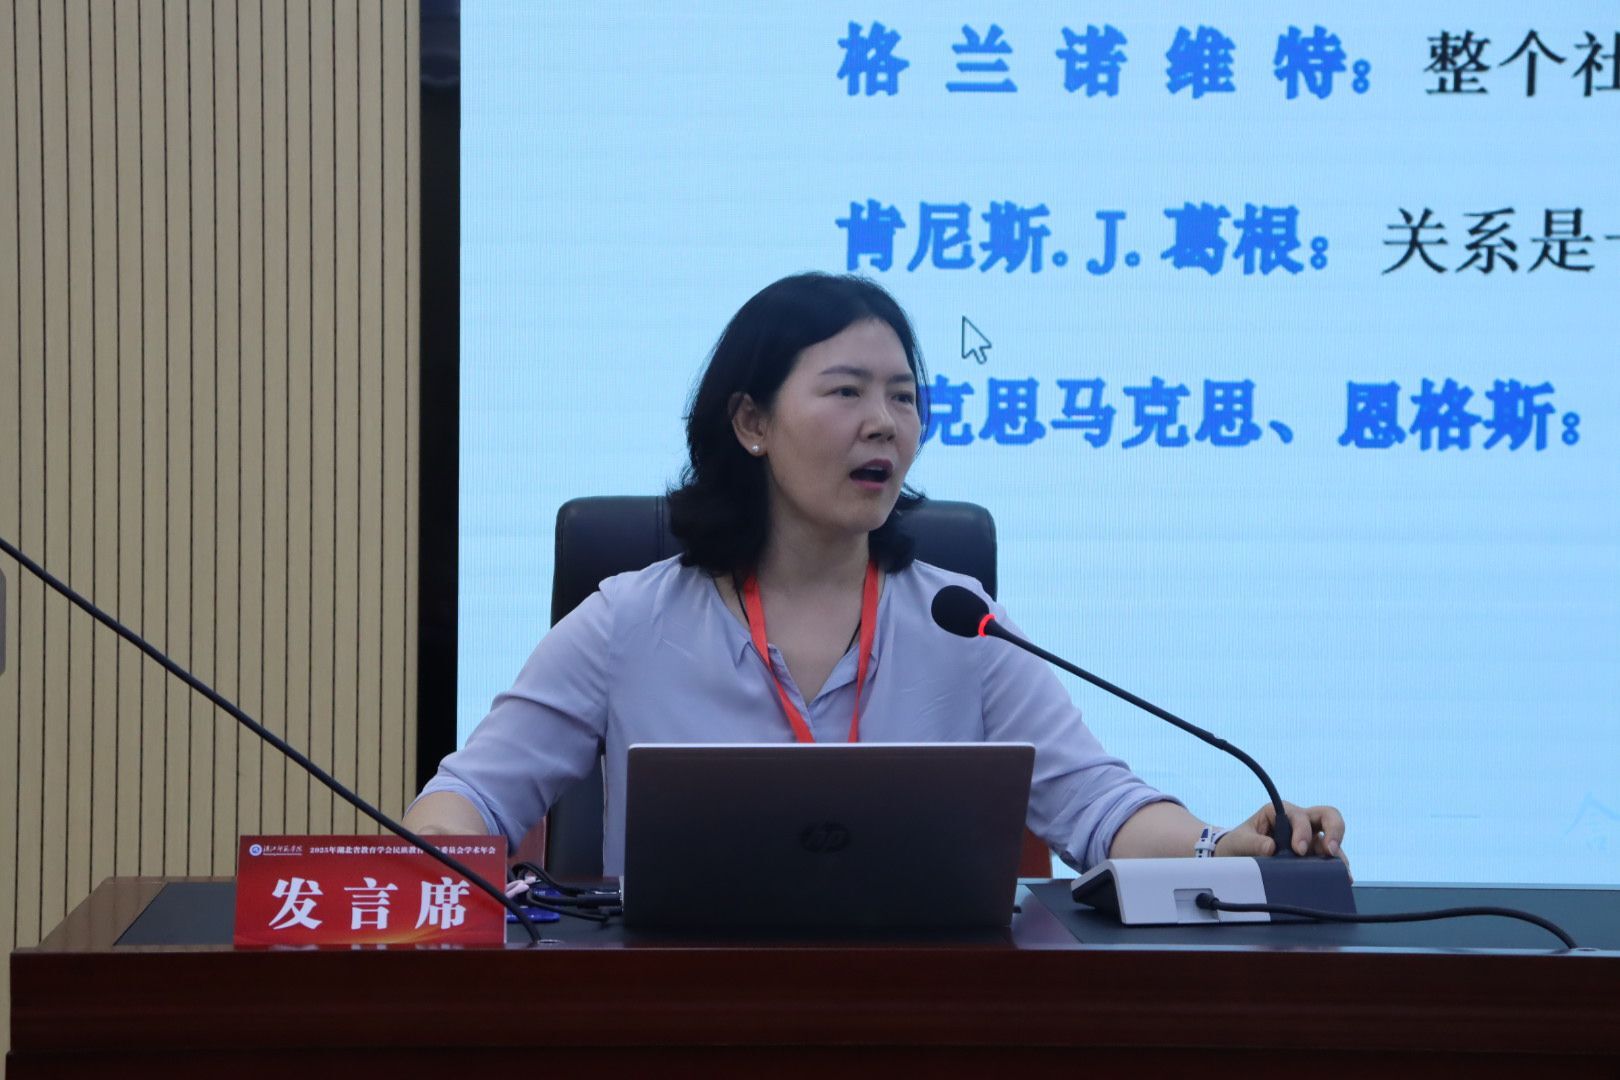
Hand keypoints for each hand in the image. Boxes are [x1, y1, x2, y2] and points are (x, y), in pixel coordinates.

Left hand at [1217, 801, 1347, 869]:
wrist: (1235, 858)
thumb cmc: (1238, 843)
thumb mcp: (1240, 841)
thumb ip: (1253, 843)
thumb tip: (1271, 848)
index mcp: (1281, 811)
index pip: (1300, 816)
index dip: (1302, 831)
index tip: (1298, 850)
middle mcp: (1299, 822)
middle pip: (1328, 816)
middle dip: (1334, 830)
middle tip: (1330, 851)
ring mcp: (1308, 839)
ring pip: (1332, 840)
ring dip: (1338, 854)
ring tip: (1340, 872)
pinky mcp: (1312, 856)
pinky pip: (1330, 859)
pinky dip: (1337, 868)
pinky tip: (1342, 879)